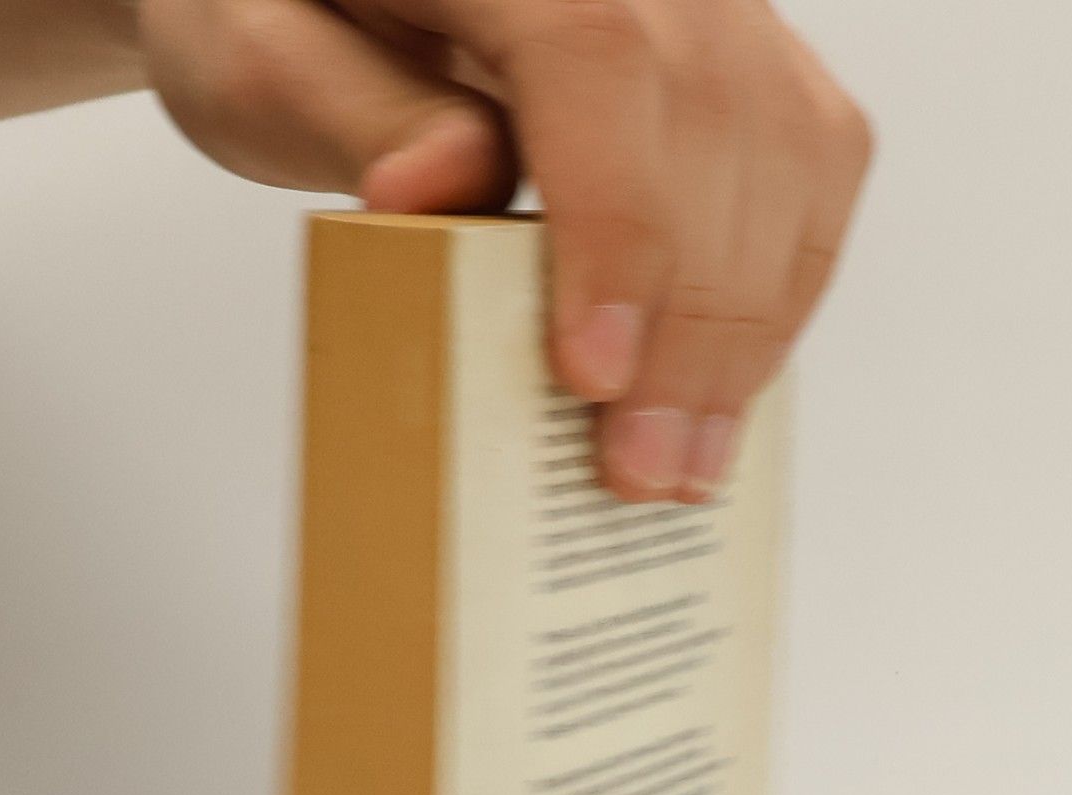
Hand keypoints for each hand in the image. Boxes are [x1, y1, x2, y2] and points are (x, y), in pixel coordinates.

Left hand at [139, 0, 871, 500]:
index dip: (616, 229)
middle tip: (641, 470)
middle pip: (714, 125)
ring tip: (689, 462)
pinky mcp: (742, 52)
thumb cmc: (282, 0)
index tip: (594, 373)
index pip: (600, 62)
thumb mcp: (261, 50)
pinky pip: (811, 159)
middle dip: (689, 327)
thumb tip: (447, 185)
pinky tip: (729, 382)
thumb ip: (354, 110)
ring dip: (746, 329)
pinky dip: (781, 285)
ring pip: (790, 151)